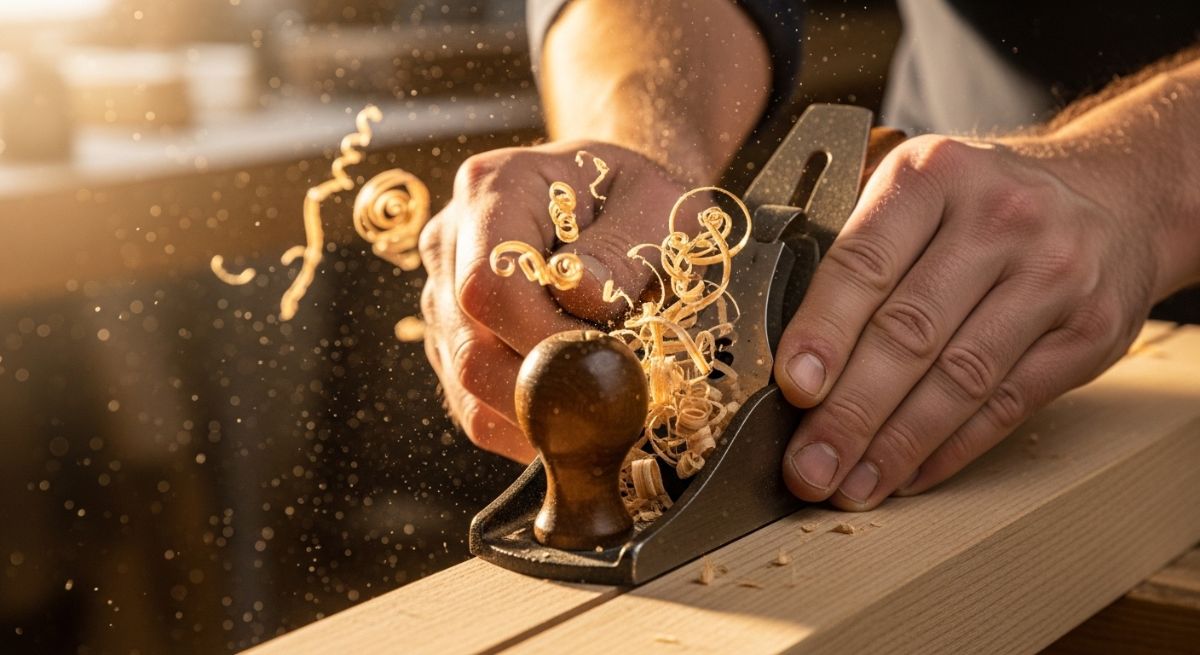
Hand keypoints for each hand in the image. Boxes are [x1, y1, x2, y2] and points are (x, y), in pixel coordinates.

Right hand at [419, 140, 690, 460]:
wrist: (618, 197)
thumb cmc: (639, 197)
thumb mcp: (656, 204)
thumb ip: (621, 248)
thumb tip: (576, 297)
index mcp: (491, 190)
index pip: (488, 285)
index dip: (543, 339)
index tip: (606, 362)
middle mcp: (450, 244)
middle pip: (470, 348)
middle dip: (546, 388)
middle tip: (615, 397)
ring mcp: (443, 298)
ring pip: (469, 388)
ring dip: (539, 414)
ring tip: (603, 401)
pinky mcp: (451, 345)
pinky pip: (476, 409)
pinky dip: (528, 427)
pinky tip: (578, 412)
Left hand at [773, 135, 1158, 509]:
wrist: (1111, 199)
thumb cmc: (977, 205)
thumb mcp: (917, 190)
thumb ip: (854, 247)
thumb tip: (784, 352)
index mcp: (933, 175)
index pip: (865, 262)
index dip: (823, 332)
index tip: (791, 390)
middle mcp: (1000, 217)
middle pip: (910, 331)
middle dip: (850, 411)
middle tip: (808, 466)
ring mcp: (1054, 274)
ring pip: (960, 378)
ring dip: (896, 445)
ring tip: (849, 487)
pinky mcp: (1091, 330)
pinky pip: (1007, 404)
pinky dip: (949, 449)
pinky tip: (905, 475)